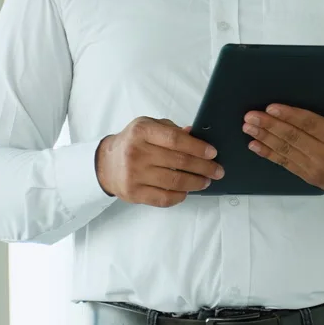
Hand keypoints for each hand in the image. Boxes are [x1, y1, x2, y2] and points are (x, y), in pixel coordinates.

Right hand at [95, 118, 223, 207]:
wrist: (106, 164)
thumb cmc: (133, 142)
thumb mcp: (148, 126)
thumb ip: (170, 130)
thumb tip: (195, 135)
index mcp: (142, 131)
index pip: (175, 139)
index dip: (197, 147)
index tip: (212, 153)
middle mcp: (137, 152)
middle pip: (178, 161)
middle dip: (203, 167)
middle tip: (217, 170)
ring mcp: (134, 174)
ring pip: (174, 181)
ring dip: (195, 182)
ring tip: (206, 181)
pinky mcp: (133, 193)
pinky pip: (163, 198)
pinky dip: (180, 196)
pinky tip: (187, 191)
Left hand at [242, 93, 323, 202]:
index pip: (310, 125)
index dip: (289, 115)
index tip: (271, 106)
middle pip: (292, 138)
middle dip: (269, 125)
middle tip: (250, 115)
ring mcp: (317, 169)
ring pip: (285, 151)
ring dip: (264, 138)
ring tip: (248, 127)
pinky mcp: (312, 178)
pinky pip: (286, 164)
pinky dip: (269, 154)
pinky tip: (256, 146)